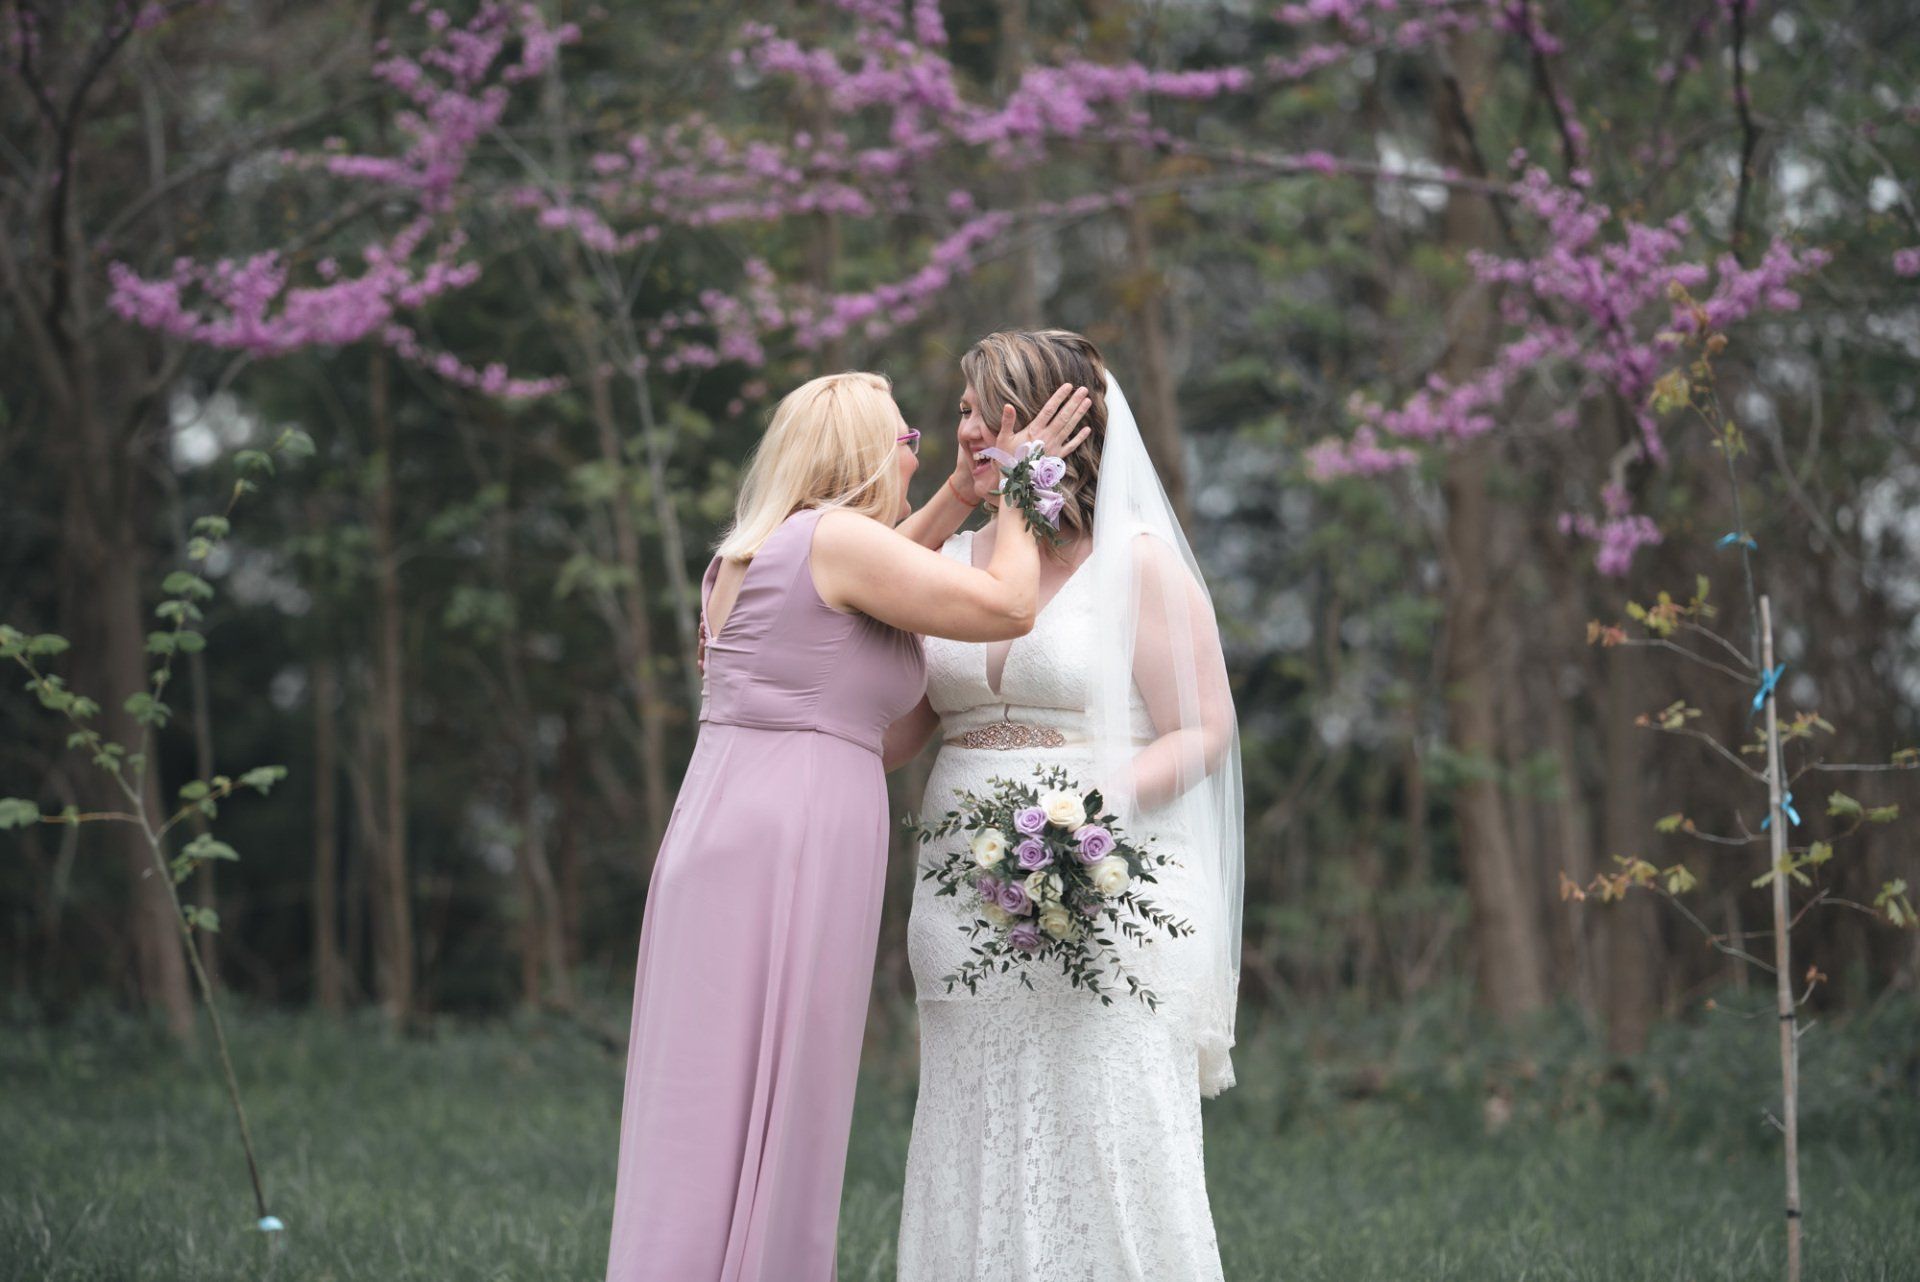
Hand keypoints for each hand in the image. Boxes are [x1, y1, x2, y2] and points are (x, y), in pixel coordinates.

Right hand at [950, 383, 1092, 506]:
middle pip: (1063, 416)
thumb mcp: (1002, 439)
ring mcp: (1054, 448)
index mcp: (1034, 431)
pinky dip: (1079, 438)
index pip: (1049, 409)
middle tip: (1084, 389)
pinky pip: (1071, 446)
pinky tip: (1087, 429)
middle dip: (1074, 402)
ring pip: (1069, 428)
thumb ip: (1006, 422)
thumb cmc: (1007, 460)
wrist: (1016, 484)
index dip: (1059, 397)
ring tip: (1088, 401)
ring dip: (1079, 414)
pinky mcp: (1057, 458)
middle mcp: (1046, 437)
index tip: (1068, 386)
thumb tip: (1008, 405)